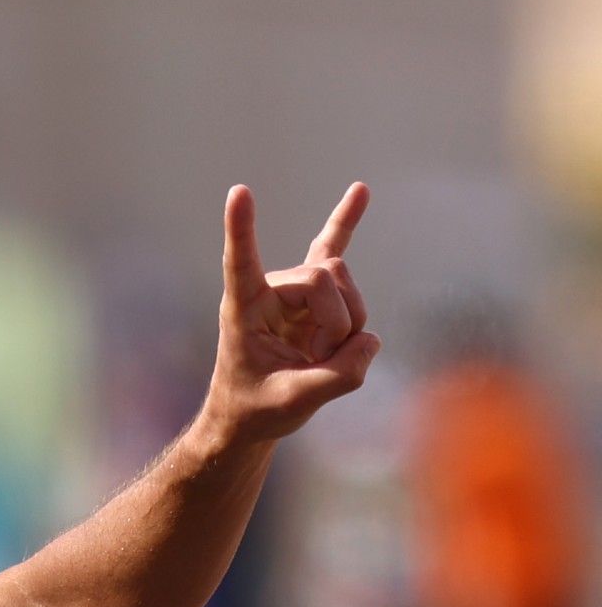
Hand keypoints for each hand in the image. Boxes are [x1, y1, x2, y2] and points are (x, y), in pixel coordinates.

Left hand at [206, 181, 377, 444]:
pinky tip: (361, 190)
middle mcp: (269, 290)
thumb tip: (368, 340)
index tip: (238, 192)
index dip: (241, 230)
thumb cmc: (257, 408)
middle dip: (337, 324)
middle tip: (319, 361)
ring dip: (348, 326)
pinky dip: (348, 220)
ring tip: (321, 356)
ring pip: (345, 285)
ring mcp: (295, 290)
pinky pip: (336, 249)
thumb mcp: (297, 402)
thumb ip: (341, 375)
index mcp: (243, 309)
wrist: (252, 416)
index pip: (240, 262)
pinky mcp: (316, 297)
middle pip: (323, 278)